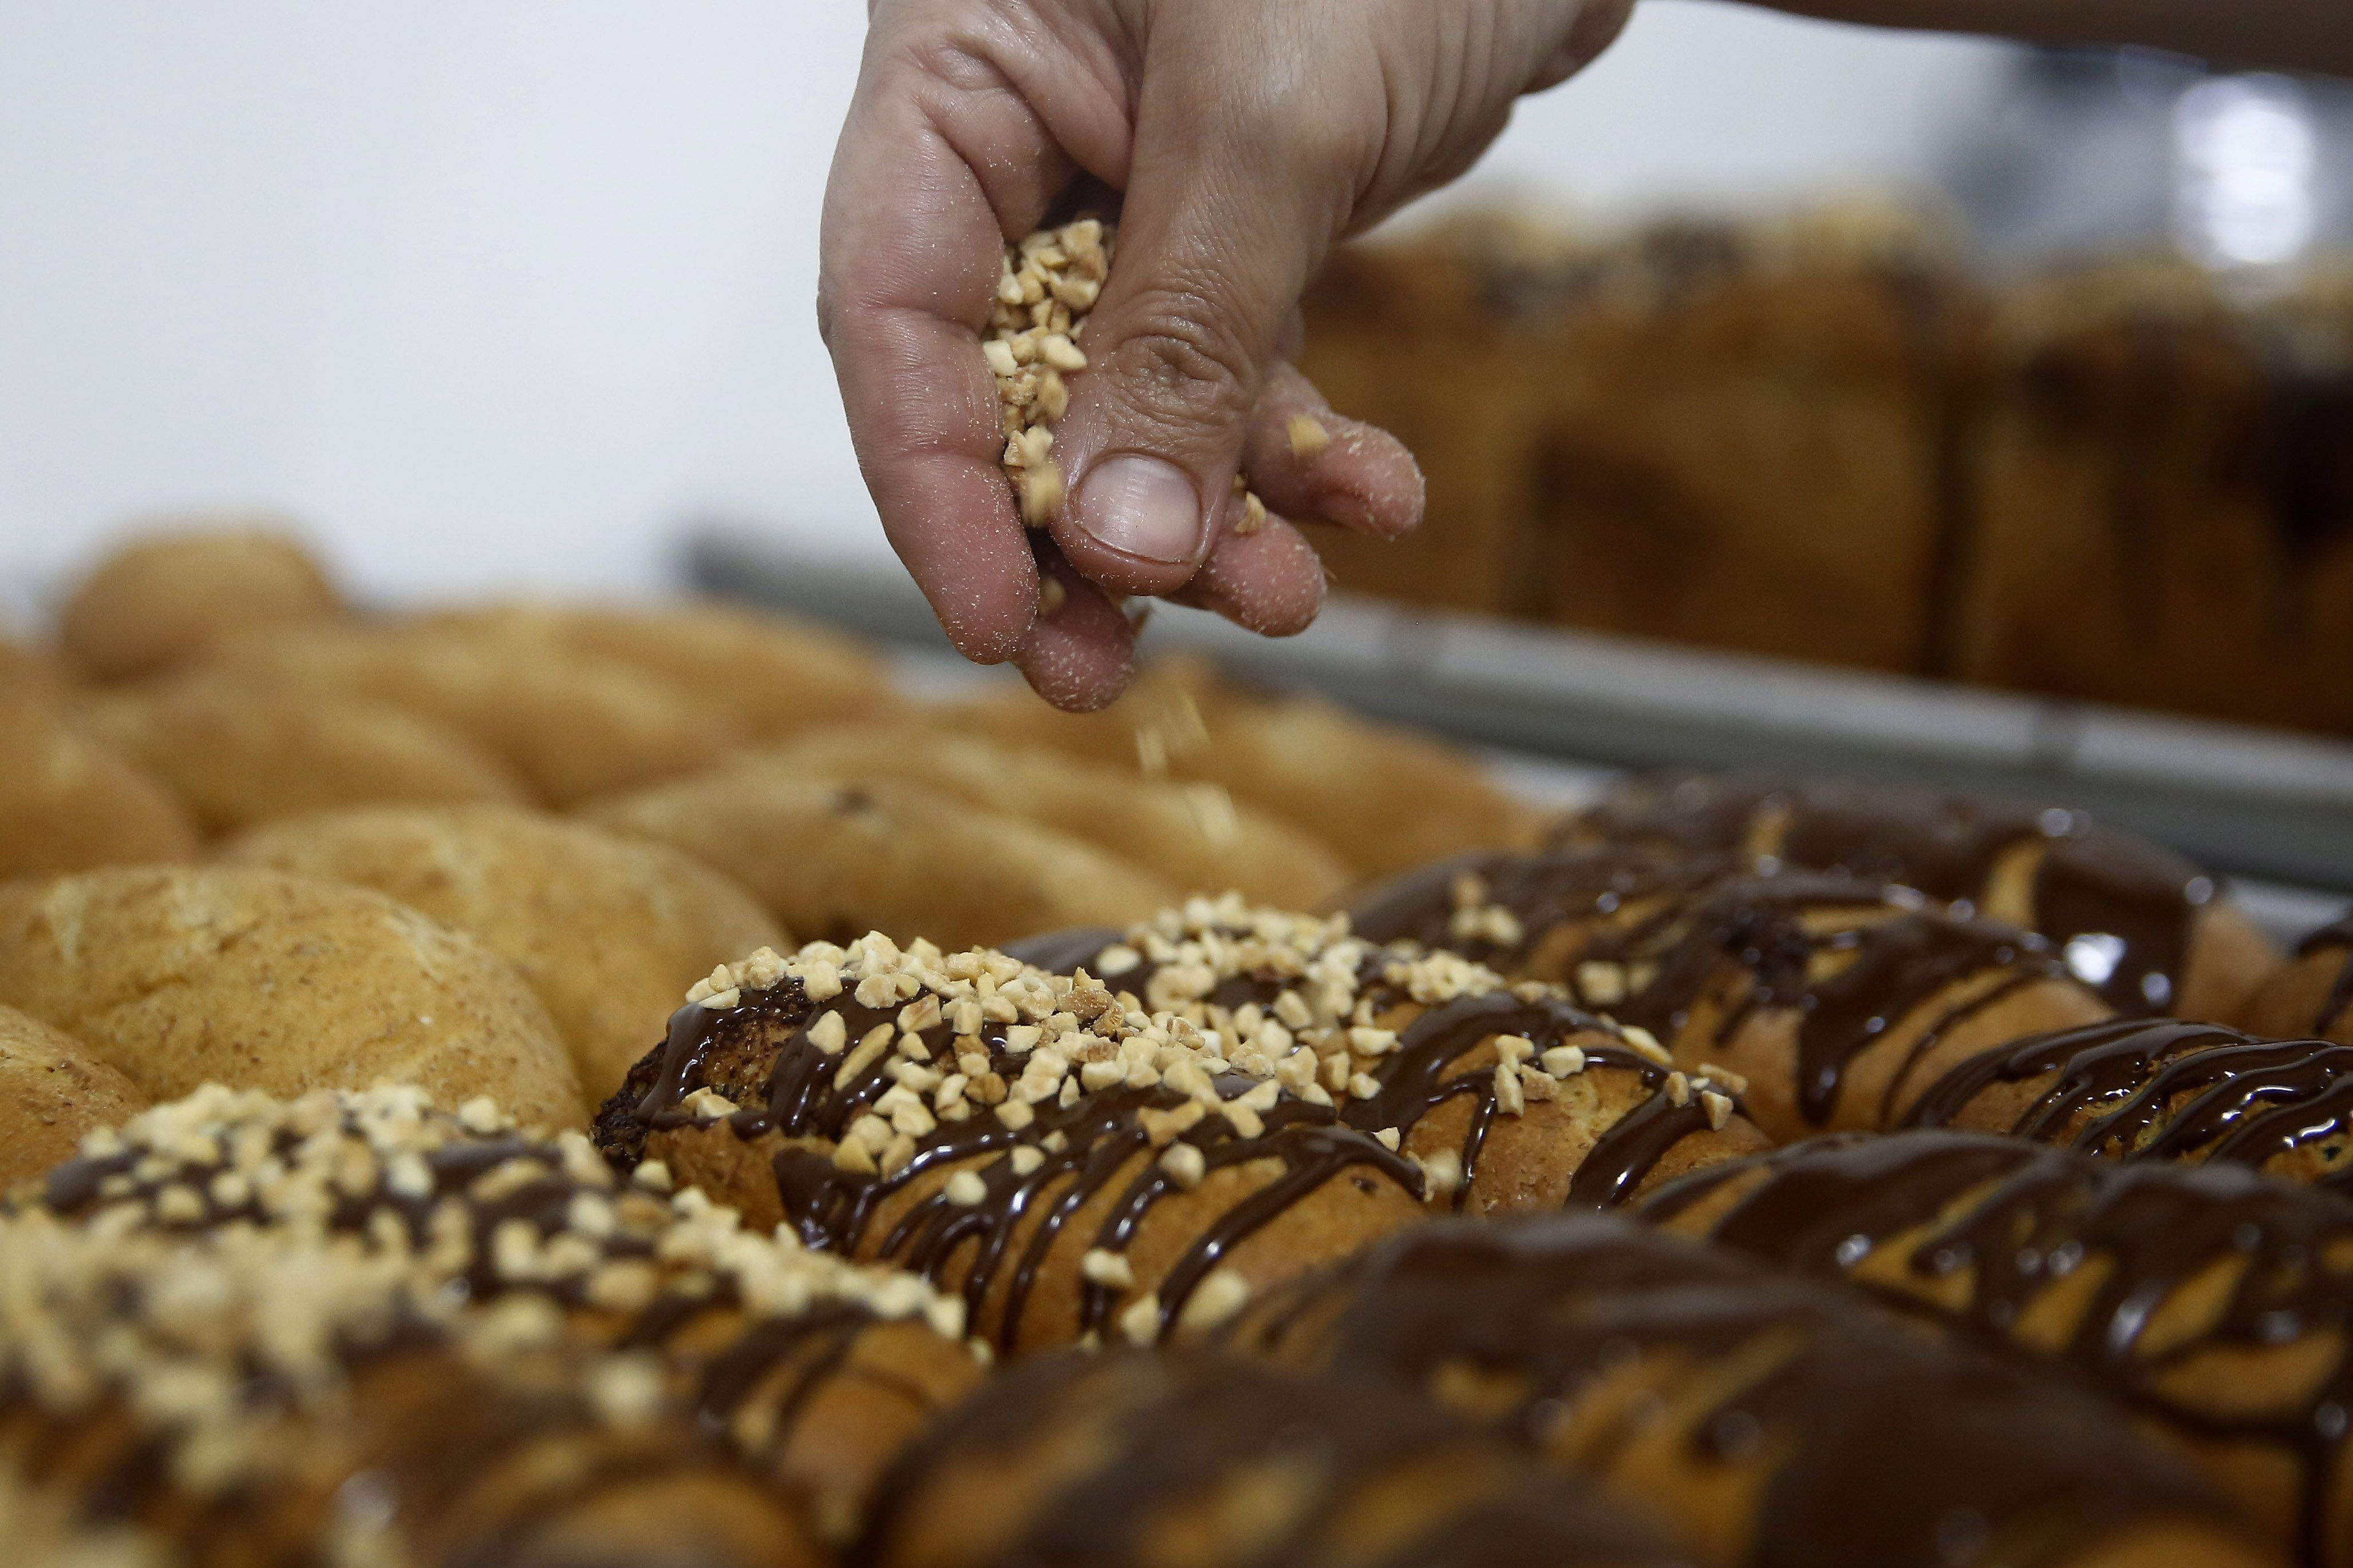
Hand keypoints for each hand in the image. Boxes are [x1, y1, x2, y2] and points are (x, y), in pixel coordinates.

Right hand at [819, 0, 1632, 708]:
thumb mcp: (1269, 120)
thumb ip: (1183, 331)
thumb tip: (1119, 544)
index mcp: (959, 69)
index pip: (886, 305)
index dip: (930, 483)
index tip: (993, 621)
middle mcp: (1023, 139)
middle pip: (998, 384)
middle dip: (1068, 537)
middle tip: (1102, 673)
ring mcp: (1130, 191)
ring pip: (1130, 406)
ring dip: (1206, 520)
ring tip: (1288, 600)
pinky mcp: (1237, 226)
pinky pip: (1240, 375)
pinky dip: (1301, 451)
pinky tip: (1377, 497)